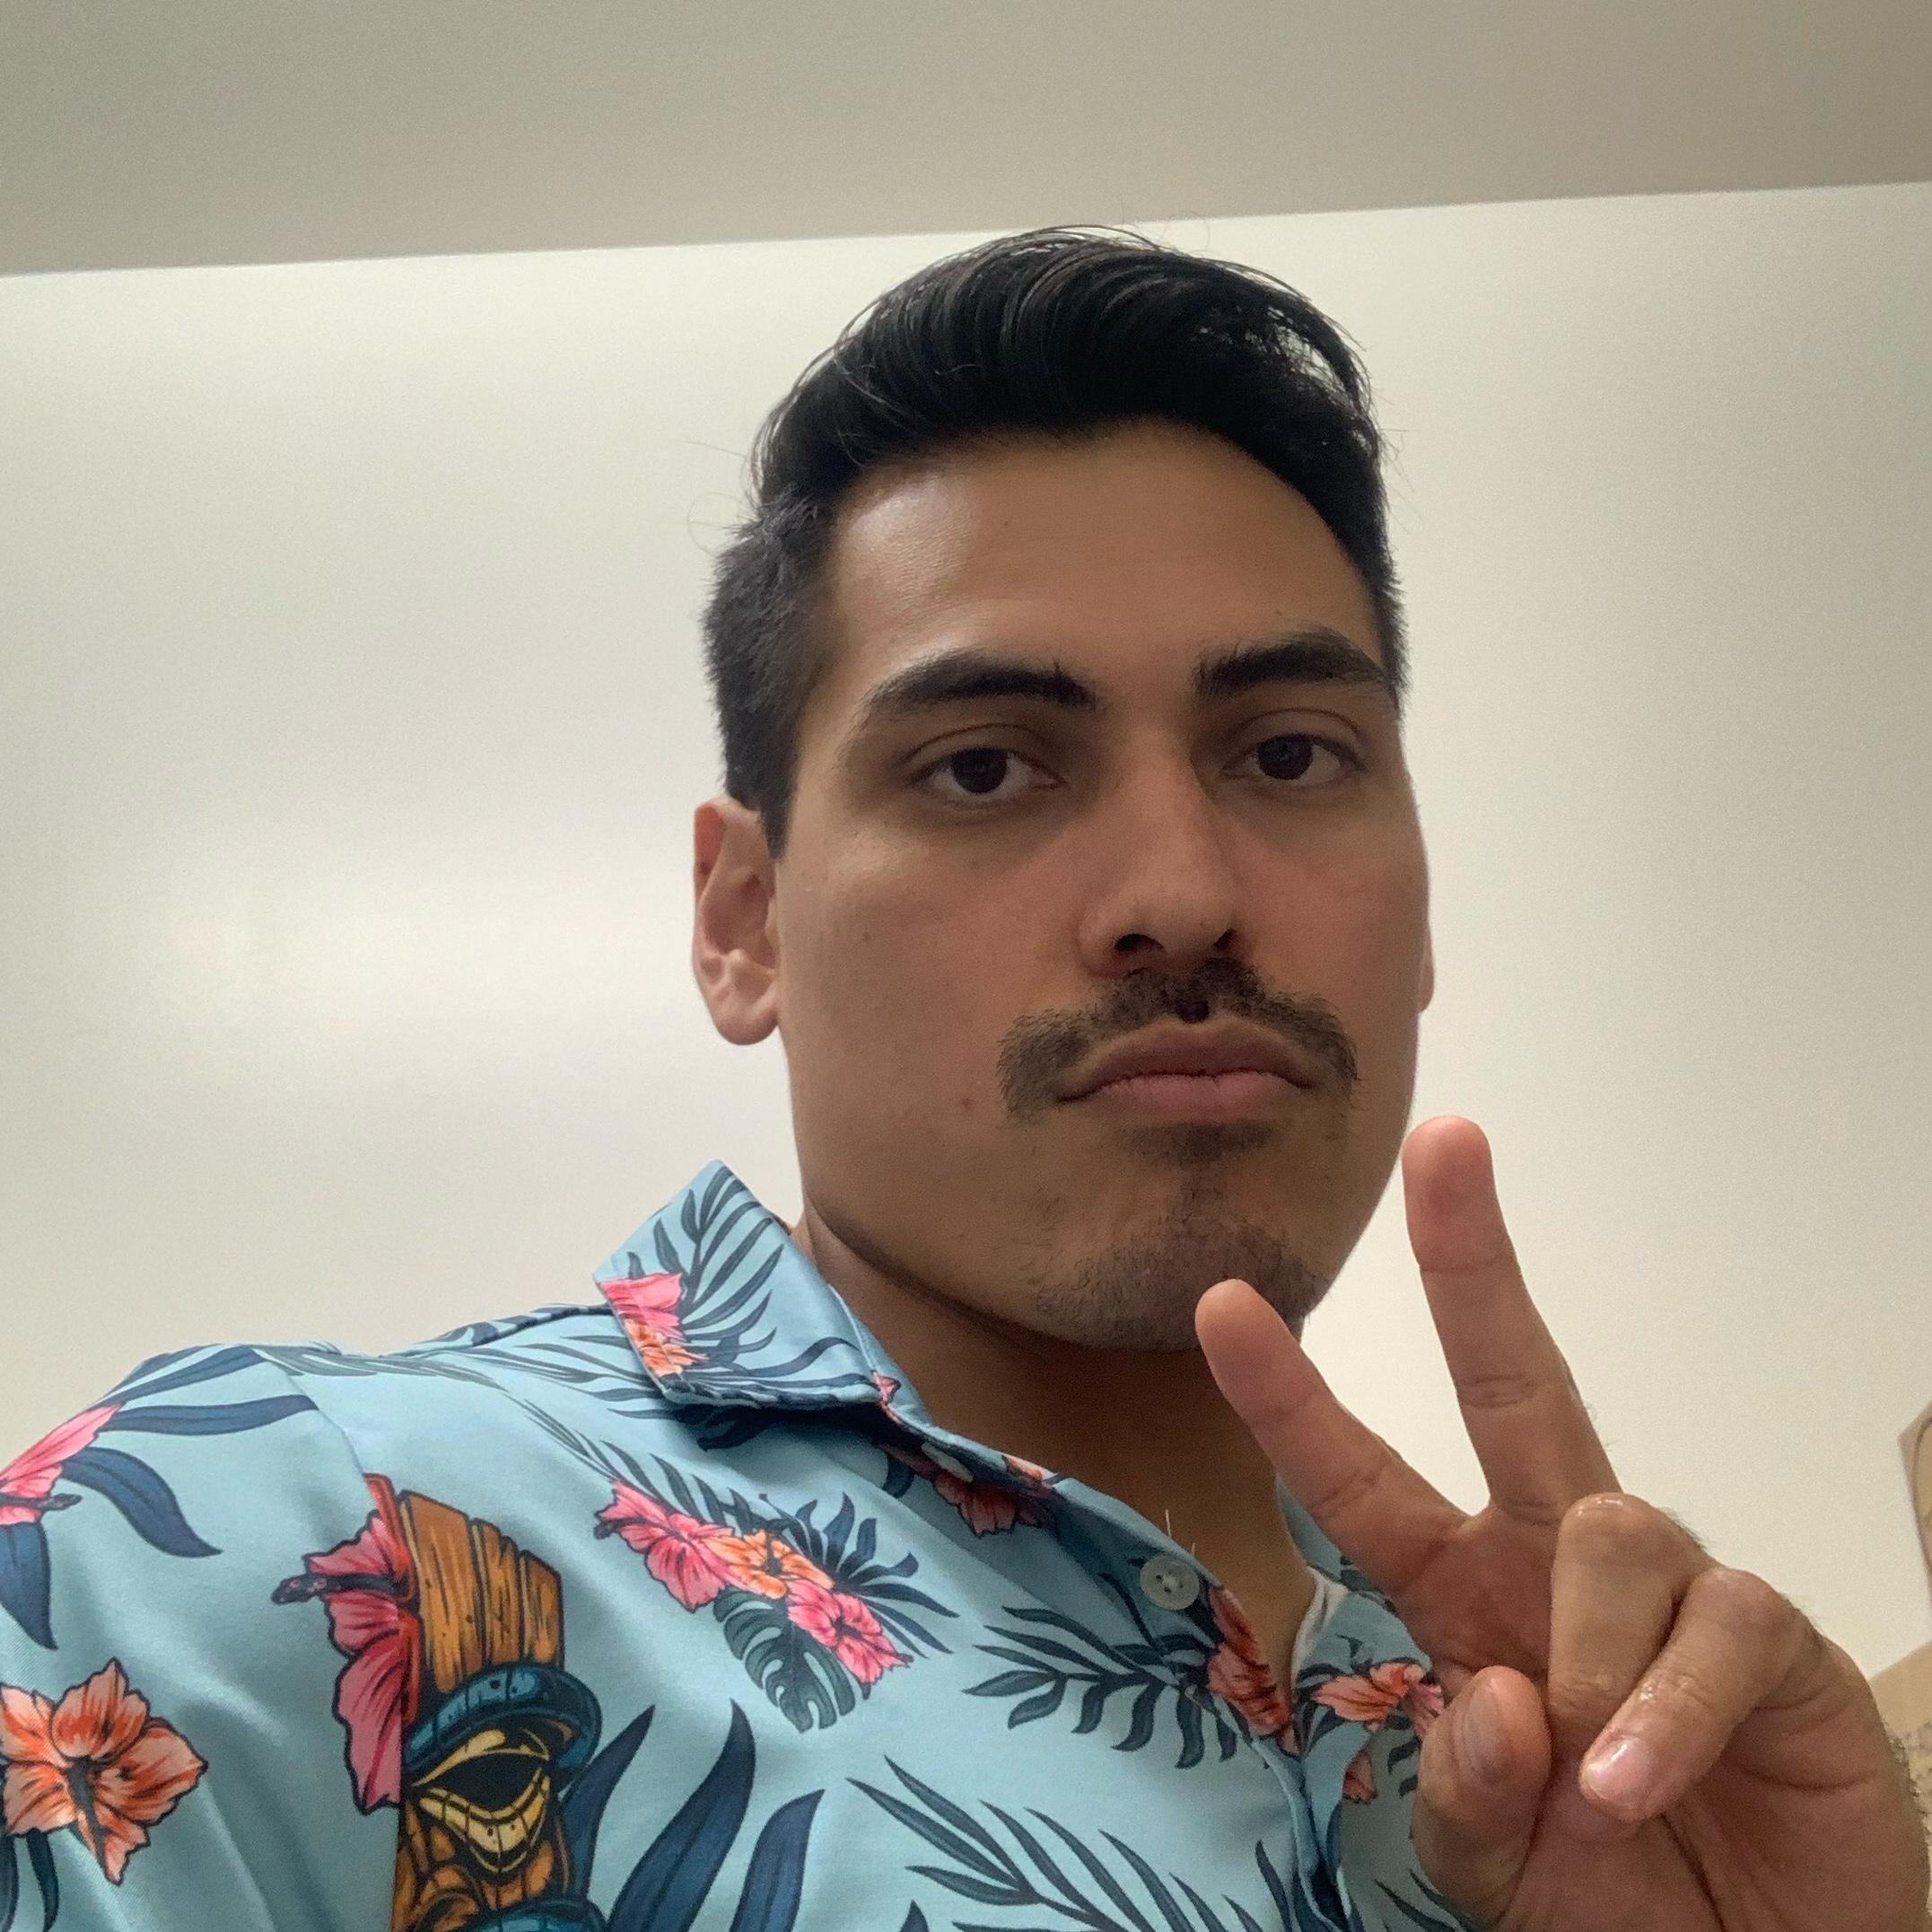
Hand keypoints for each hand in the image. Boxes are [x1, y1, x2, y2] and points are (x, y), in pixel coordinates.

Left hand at [1195, 1114, 1928, 1930]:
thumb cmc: (1612, 1898)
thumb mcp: (1494, 1871)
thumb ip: (1463, 1794)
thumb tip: (1492, 1704)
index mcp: (1466, 1600)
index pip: (1365, 1482)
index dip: (1293, 1399)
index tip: (1221, 1305)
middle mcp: (1555, 1564)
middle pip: (1512, 1381)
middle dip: (1474, 1262)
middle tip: (1444, 1144)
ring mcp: (1667, 1587)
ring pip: (1606, 1521)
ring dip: (1585, 1656)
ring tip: (1592, 1789)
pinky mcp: (1768, 1632)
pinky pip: (1714, 1617)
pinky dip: (1663, 1711)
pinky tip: (1632, 1783)